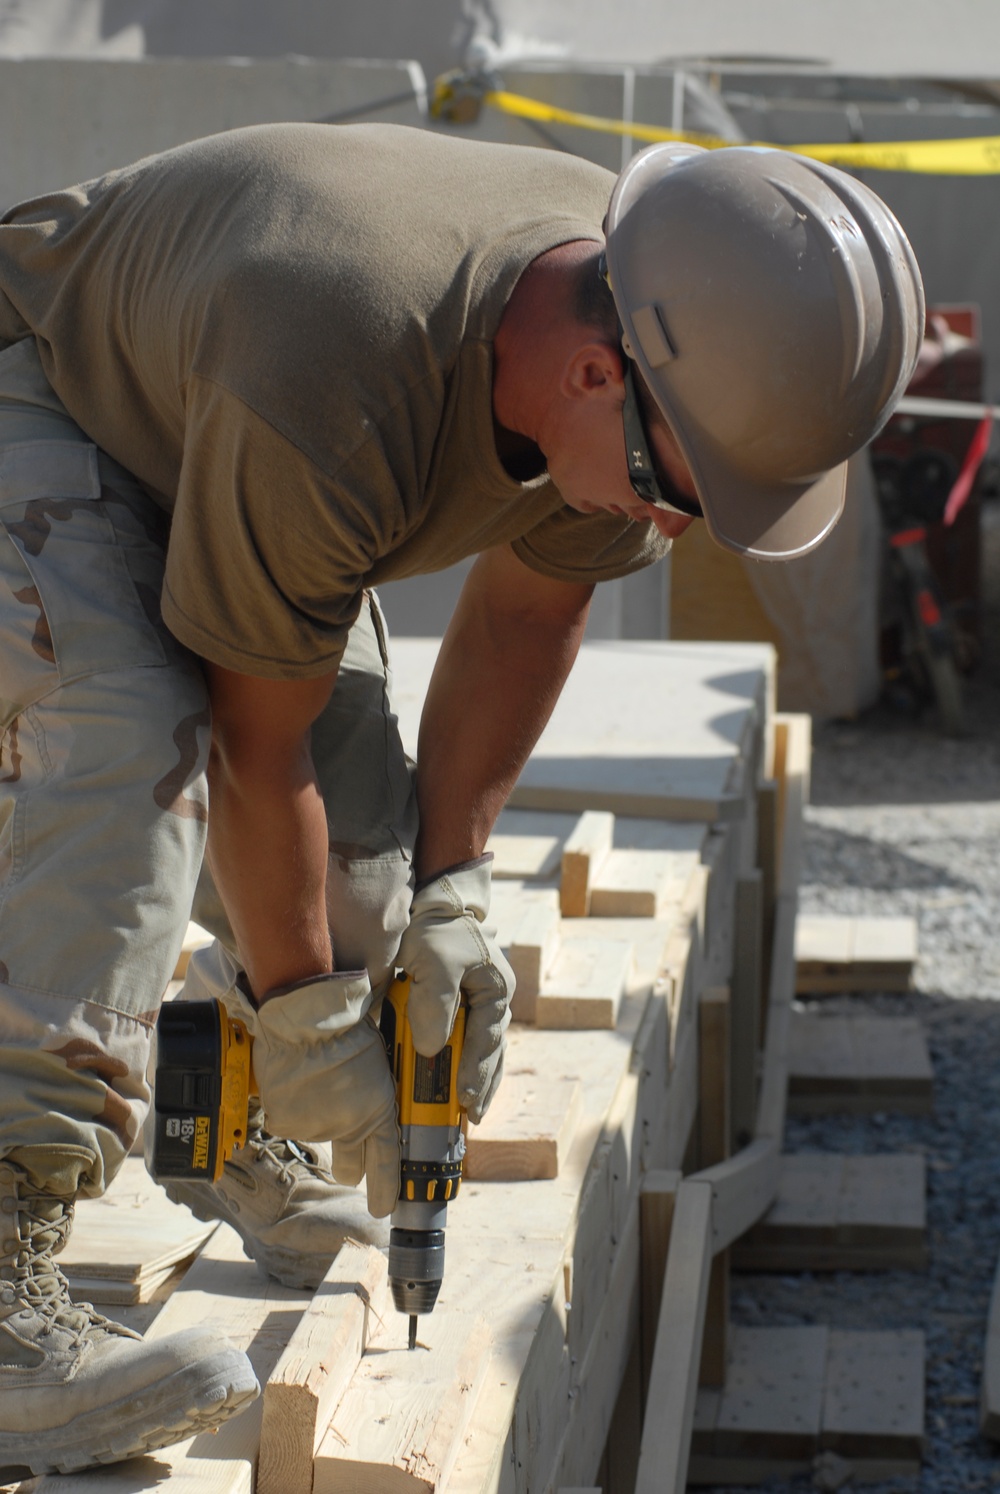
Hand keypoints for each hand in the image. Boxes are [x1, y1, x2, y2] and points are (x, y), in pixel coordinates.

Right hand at [230, 973, 399, 1216]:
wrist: (310, 1020)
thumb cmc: (349, 1031)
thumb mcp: (377, 1065)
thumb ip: (375, 1099)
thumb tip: (370, 1116)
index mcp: (379, 1112)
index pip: (386, 1165)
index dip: (385, 1192)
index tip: (383, 1209)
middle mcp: (349, 1128)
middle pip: (350, 1167)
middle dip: (351, 1165)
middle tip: (348, 1150)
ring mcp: (317, 1127)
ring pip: (318, 1134)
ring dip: (318, 1117)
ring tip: (317, 1082)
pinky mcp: (288, 1123)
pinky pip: (290, 1121)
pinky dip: (292, 1107)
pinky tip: (297, 1081)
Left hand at [396, 857, 513, 1121]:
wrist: (432, 906)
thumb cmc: (436, 931)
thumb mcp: (434, 959)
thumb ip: (436, 1001)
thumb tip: (435, 1048)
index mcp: (496, 989)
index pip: (488, 1039)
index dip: (477, 1071)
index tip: (467, 1098)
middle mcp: (494, 1000)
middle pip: (492, 1051)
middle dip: (482, 1084)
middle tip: (472, 1115)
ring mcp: (481, 1005)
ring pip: (485, 1051)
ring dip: (478, 1080)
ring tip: (472, 1111)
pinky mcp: (463, 1007)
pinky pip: (469, 1043)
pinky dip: (465, 1066)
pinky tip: (459, 1086)